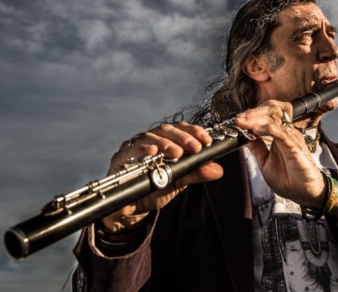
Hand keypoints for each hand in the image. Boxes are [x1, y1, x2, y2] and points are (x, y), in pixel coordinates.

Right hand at [102, 122, 222, 230]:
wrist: (131, 207)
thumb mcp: (179, 182)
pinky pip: (130, 150)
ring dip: (164, 143)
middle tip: (195, 147)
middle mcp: (150, 140)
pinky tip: (152, 152)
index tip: (206, 141)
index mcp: (165, 141)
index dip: (194, 132)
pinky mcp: (120, 158)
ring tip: (176, 152)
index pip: (180, 129)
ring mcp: (134, 147)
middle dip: (182, 137)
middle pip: (166, 130)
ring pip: (149, 137)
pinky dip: (141, 150)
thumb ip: (195, 173)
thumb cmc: (155, 188)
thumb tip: (218, 170)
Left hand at [234, 101, 325, 208]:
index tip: (238, 120)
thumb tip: (244, 136)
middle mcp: (287, 132)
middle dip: (254, 111)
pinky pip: (282, 133)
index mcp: (280, 134)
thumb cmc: (288, 179)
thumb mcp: (265, 162)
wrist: (303, 193)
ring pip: (276, 118)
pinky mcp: (295, 147)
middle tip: (239, 119)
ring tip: (243, 122)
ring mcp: (292, 138)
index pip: (269, 113)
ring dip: (256, 118)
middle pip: (273, 109)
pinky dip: (267, 128)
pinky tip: (256, 131)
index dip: (253, 113)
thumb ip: (257, 147)